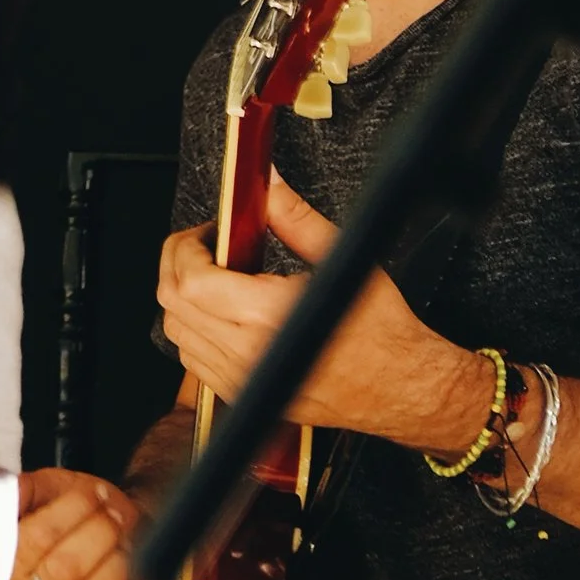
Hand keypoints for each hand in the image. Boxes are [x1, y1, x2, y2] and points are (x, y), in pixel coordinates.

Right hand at [13, 466, 153, 579]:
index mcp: (14, 558)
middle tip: (113, 517)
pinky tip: (134, 579)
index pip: (32, 540)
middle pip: (60, 572)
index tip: (91, 495)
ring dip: (114, 567)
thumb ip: (25, 487)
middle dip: (97, 536)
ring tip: (126, 545)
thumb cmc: (86, 511)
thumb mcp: (52, 487)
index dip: (69, 513)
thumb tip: (6, 489)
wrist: (124, 530)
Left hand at [156, 181, 489, 451]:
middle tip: (209, 245)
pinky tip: (224, 312)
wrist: (406, 387)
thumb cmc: (383, 332)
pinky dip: (195, 331)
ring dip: (184, 298)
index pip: (190, 280)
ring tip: (217, 276)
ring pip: (177, 334)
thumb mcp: (341, 258)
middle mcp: (248, 355)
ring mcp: (243, 382)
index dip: (187, 247)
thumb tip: (267, 182)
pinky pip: (193, 362)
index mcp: (267, 317)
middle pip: (173, 304)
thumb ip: (293, 216)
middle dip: (180, 264)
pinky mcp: (245, 397)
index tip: (208, 232)